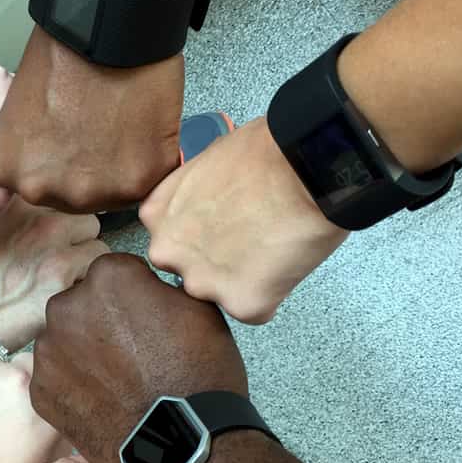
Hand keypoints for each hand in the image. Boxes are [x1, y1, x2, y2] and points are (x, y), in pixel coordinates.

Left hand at [0, 28, 182, 212]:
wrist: (107, 27)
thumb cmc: (65, 52)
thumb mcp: (21, 110)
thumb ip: (33, 149)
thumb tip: (54, 162)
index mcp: (10, 172)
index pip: (39, 189)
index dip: (62, 164)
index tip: (74, 143)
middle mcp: (45, 190)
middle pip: (75, 198)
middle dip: (91, 172)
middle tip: (103, 132)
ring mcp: (92, 191)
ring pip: (115, 195)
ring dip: (124, 169)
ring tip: (125, 126)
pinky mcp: (136, 182)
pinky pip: (150, 182)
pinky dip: (154, 158)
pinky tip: (145, 125)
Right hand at [0, 198, 106, 378]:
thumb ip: (3, 217)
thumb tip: (26, 221)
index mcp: (15, 202)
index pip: (61, 196)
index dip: (59, 217)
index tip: (51, 235)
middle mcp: (39, 222)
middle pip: (88, 220)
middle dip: (78, 239)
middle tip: (58, 262)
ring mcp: (54, 255)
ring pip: (98, 251)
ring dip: (85, 267)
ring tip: (60, 286)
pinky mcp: (59, 292)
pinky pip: (92, 284)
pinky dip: (84, 294)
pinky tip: (59, 304)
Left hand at [31, 253, 245, 462]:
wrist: (182, 441)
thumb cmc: (200, 373)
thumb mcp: (198, 308)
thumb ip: (159, 287)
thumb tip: (146, 289)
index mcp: (109, 276)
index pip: (114, 272)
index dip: (133, 296)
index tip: (147, 318)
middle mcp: (67, 305)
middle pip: (81, 303)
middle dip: (101, 320)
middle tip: (131, 352)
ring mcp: (49, 349)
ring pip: (64, 340)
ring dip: (83, 352)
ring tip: (117, 381)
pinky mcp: (40, 389)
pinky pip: (55, 377)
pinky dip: (73, 386)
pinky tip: (102, 401)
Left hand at [141, 116, 349, 322]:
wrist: (305, 167)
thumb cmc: (264, 152)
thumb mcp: (206, 162)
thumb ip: (191, 196)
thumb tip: (205, 206)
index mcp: (157, 216)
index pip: (171, 242)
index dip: (203, 236)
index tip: (225, 227)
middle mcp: (169, 253)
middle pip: (189, 272)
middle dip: (217, 264)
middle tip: (250, 242)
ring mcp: (202, 282)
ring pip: (219, 294)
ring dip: (242, 281)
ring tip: (272, 249)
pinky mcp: (241, 303)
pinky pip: (255, 310)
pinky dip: (271, 294)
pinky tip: (285, 264)